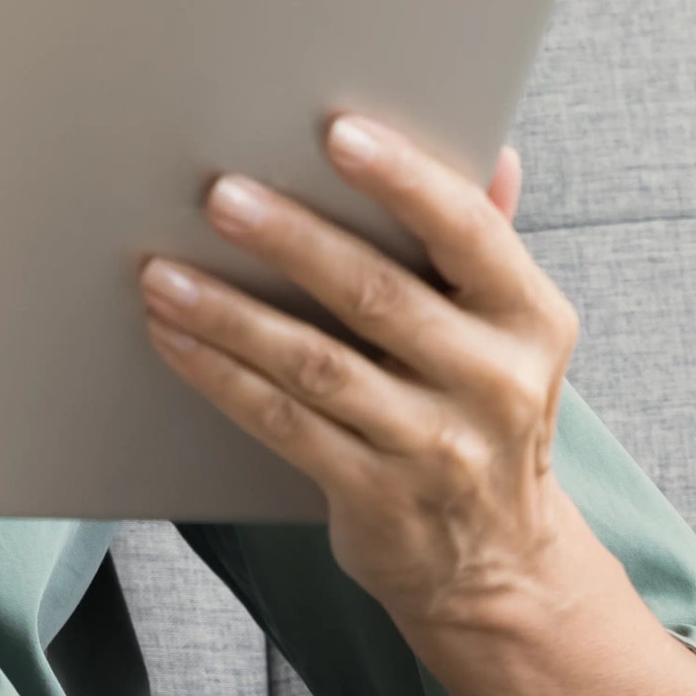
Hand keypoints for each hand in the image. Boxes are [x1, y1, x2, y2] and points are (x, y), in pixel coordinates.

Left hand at [139, 117, 592, 653]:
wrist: (500, 564)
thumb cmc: (484, 412)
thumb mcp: (510, 332)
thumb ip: (488, 241)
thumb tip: (497, 152)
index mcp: (531, 318)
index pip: (469, 232)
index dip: (405, 179)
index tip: (338, 131)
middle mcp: (494, 383)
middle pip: (378, 295)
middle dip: (292, 239)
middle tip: (219, 194)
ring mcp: (435, 448)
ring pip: (317, 366)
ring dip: (230, 314)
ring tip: (164, 272)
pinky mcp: (377, 497)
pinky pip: (284, 425)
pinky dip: (222, 377)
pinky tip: (174, 337)